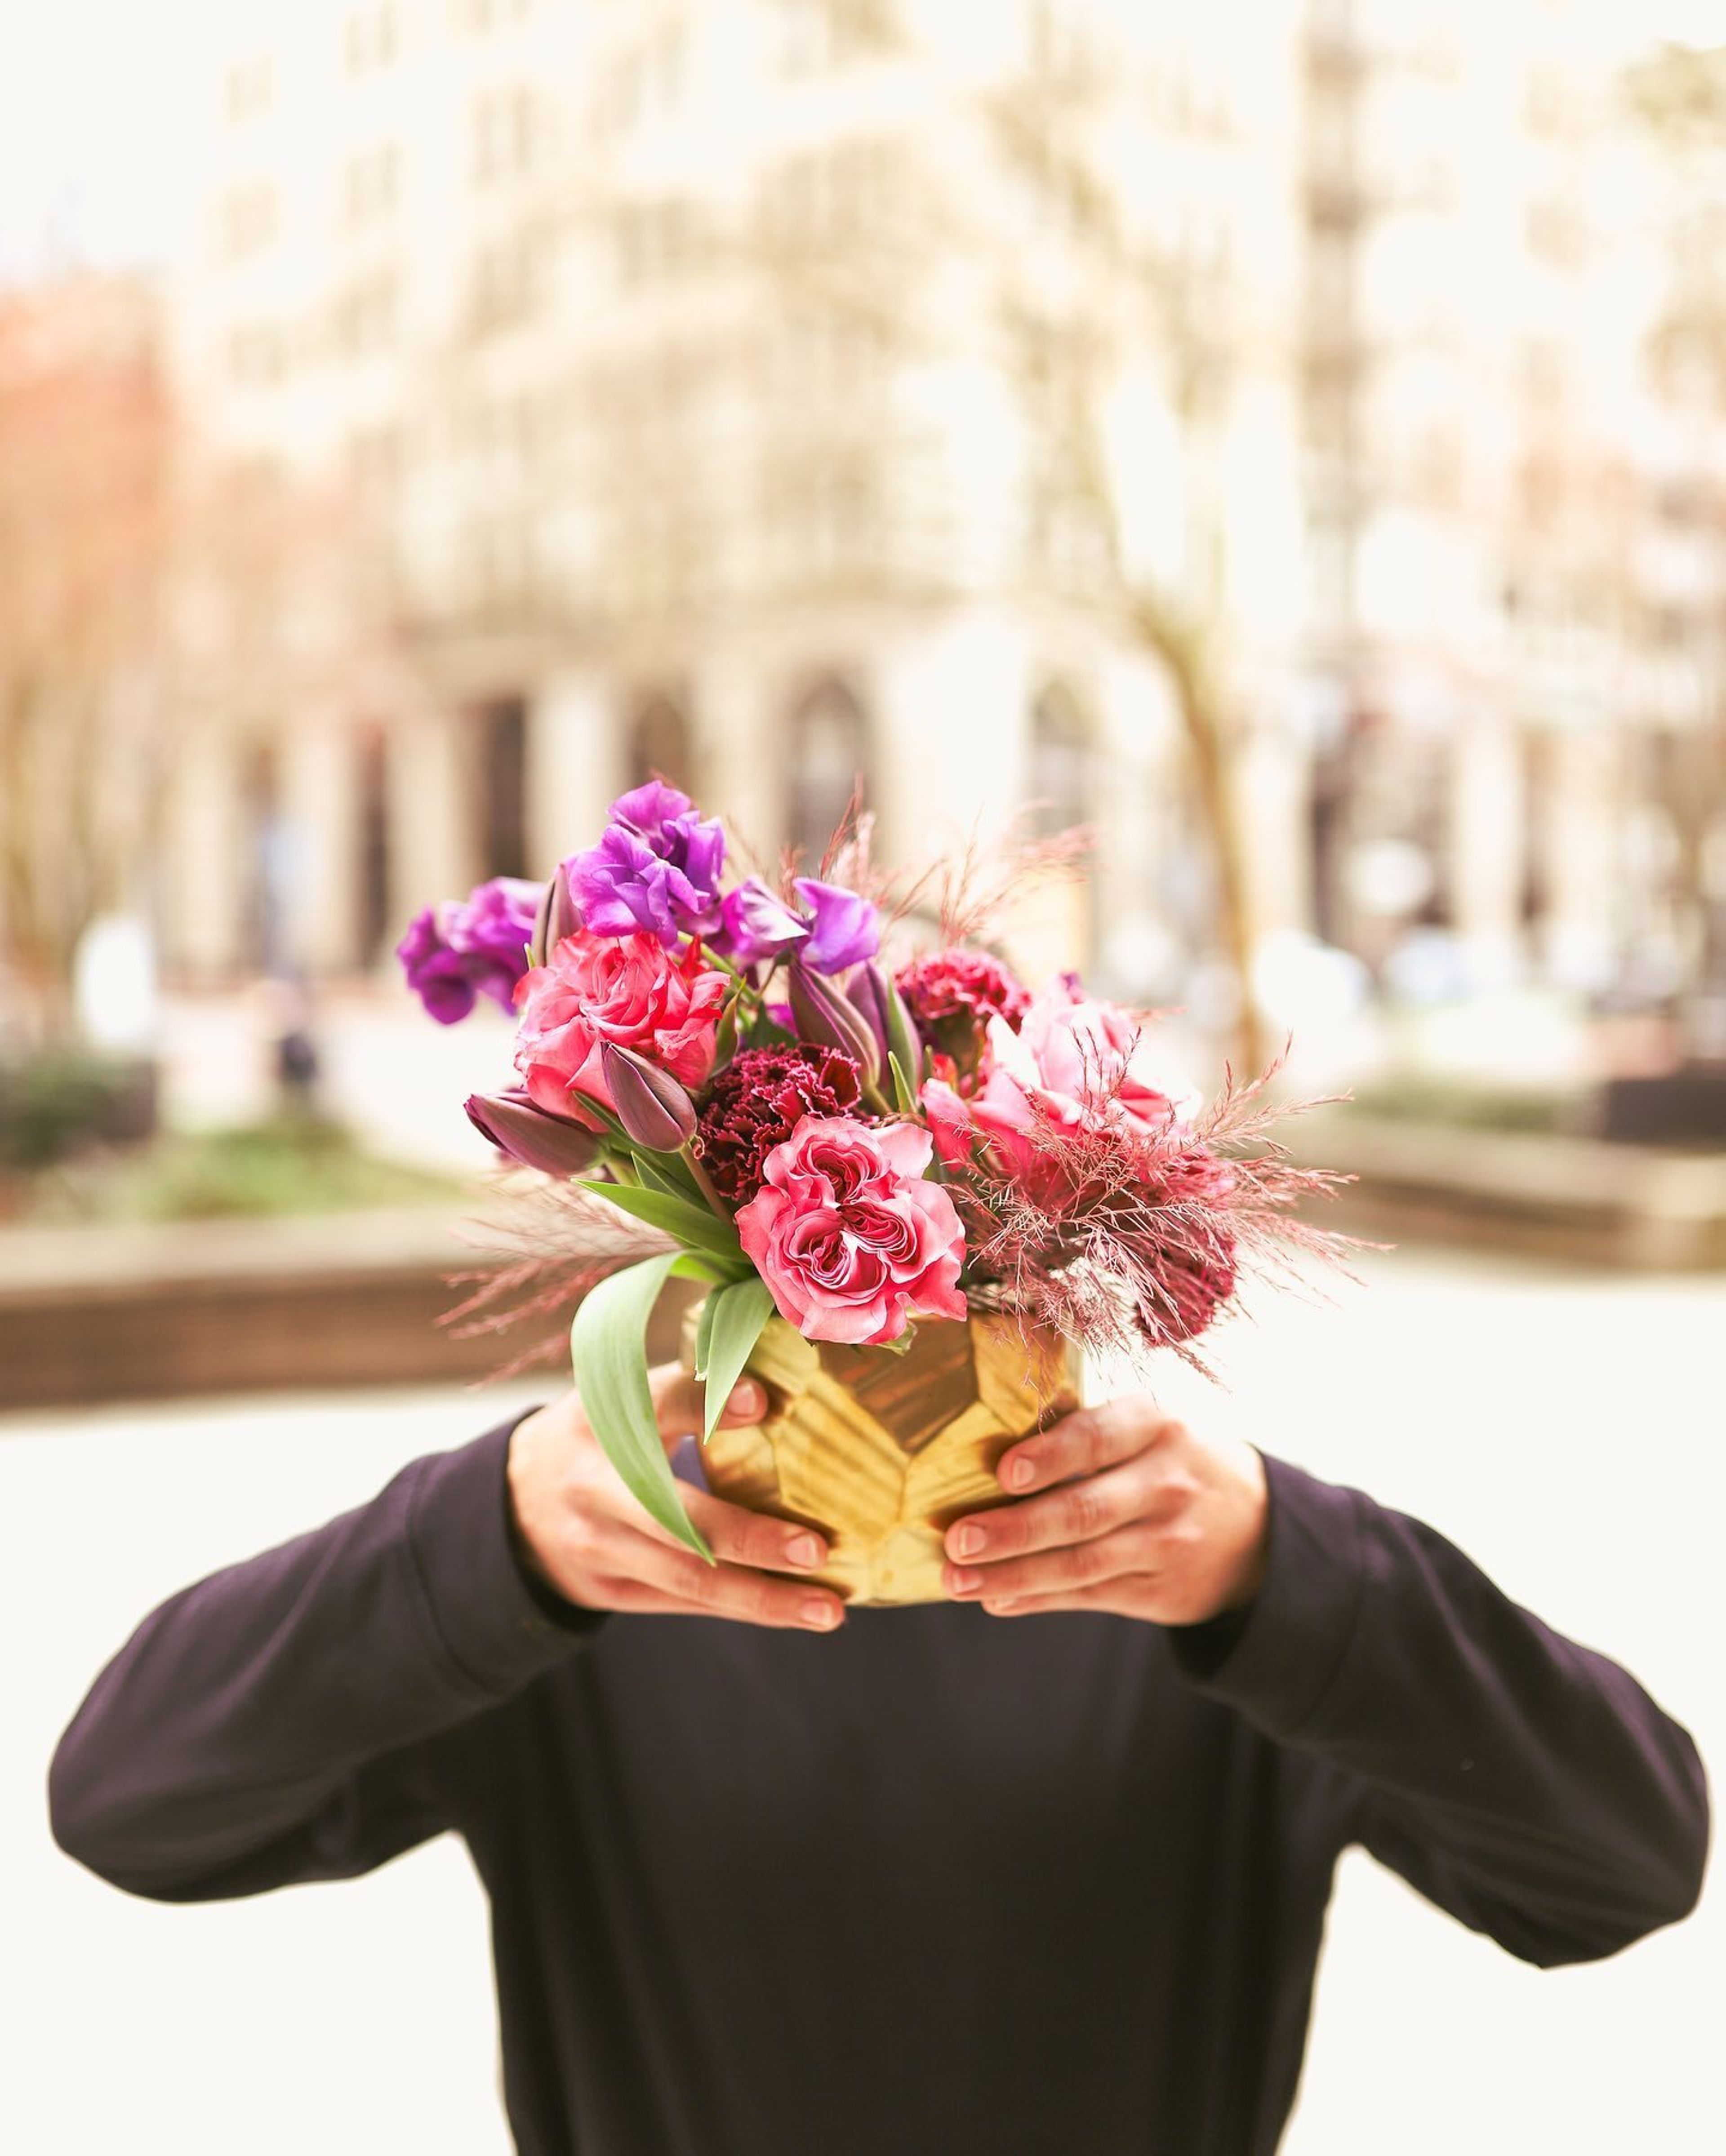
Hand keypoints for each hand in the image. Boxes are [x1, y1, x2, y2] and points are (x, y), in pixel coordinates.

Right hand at [508, 1366, 846, 1632]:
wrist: (515, 1500)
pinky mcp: (610, 1589)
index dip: (708, 1401)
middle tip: (817, 1548)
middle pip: (673, 1517)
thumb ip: (692, 1390)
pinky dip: (746, 1607)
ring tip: (829, 1609)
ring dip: (764, 1598)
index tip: (765, 1402)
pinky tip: (800, 1612)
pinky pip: (686, 1604)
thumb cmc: (603, 1435)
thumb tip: (787, 1384)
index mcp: (606, 1416)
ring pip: (687, 1579)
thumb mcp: (624, 1397)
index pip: (659, 1402)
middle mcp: (596, 1482)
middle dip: (747, 1537)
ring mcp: (599, 1544)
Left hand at [940, 1396, 1268, 1623]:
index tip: (1004, 1472)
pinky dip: (1039, 1599)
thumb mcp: (1149, 1429)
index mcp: (1157, 1427)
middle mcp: (1167, 1485)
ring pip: (1082, 1564)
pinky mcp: (1163, 1592)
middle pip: (1085, 1511)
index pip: (1099, 1438)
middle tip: (958, 1540)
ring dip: (1013, 1575)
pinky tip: (996, 1599)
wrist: (1260, 1527)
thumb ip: (1084, 1434)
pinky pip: (1091, 1597)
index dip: (1051, 1455)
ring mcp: (1168, 1543)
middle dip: (1016, 1529)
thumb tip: (988, 1456)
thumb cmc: (1172, 1461)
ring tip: (957, 1580)